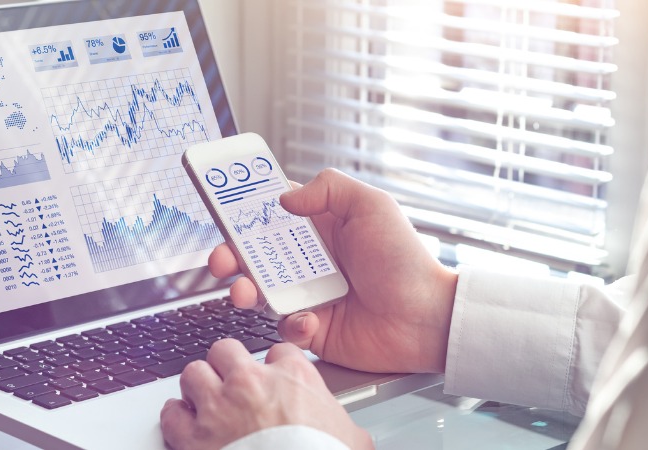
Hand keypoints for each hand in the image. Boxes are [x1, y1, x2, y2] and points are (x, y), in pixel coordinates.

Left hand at [160, 339, 371, 449]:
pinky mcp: (194, 437)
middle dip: (227, 365)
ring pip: (193, 373)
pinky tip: (183, 422)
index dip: (274, 366)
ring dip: (198, 386)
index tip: (273, 378)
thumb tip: (348, 433)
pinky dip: (175, 417)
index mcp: (293, 377)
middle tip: (231, 381)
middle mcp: (251, 383)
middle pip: (226, 350)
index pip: (278, 350)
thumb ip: (339, 421)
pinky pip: (172, 413)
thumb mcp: (348, 436)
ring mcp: (219, 407)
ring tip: (204, 399)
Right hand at [209, 168, 457, 372]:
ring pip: (261, 291)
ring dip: (245, 290)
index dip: (246, 214)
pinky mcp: (314, 328)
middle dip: (231, 256)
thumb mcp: (372, 206)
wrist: (425, 319)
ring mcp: (310, 295)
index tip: (224, 214)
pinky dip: (291, 324)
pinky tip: (309, 320)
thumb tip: (284, 198)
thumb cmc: (404, 260)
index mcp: (321, 229)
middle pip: (256, 255)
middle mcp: (311, 261)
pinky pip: (286, 326)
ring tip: (244, 293)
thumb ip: (329, 189)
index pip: (273, 216)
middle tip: (221, 261)